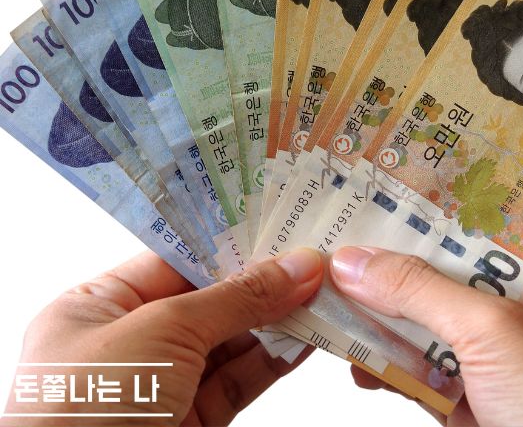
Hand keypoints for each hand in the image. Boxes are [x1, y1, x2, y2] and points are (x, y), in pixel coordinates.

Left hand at [4, 248, 322, 426]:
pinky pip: (239, 381)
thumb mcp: (164, 332)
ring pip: (231, 341)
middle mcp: (131, 341)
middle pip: (209, 300)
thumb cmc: (88, 408)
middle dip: (260, 282)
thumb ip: (236, 297)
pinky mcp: (191, 421)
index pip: (176, 261)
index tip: (277, 230)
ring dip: (276, 320)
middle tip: (310, 260)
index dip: (229, 245)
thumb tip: (296, 267)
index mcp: (101, 306)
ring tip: (318, 294)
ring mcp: (163, 385)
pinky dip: (274, 361)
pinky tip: (303, 339)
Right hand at [330, 247, 522, 426]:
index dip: (425, 235)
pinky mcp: (478, 413)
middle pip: (448, 291)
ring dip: (383, 329)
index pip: (480, 249)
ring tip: (337, 310)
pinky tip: (360, 364)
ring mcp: (504, 376)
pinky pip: (425, 380)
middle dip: (395, 284)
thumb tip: (355, 263)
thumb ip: (420, 290)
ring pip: (430, 337)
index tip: (374, 224)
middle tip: (344, 266)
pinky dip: (390, 371)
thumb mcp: (495, 332)